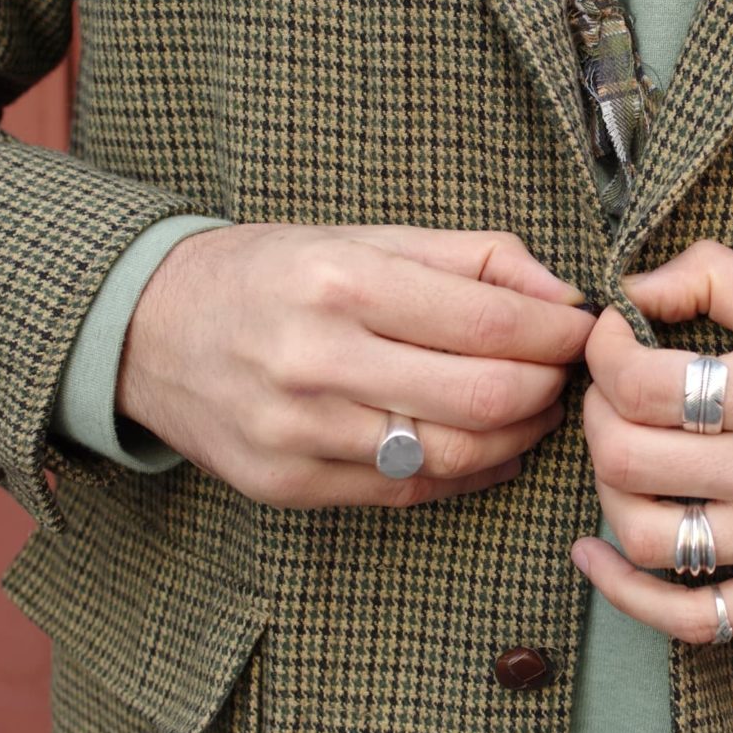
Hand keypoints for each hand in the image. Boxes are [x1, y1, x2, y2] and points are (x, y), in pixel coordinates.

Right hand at [118, 223, 594, 508]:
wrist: (148, 329)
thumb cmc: (271, 274)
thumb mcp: (363, 238)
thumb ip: (473, 258)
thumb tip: (566, 295)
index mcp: (339, 282)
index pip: (489, 320)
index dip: (558, 333)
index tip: (584, 330)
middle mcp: (315, 360)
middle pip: (482, 396)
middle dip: (549, 388)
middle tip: (565, 374)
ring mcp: (297, 434)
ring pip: (452, 456)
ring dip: (519, 436)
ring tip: (535, 408)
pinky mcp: (286, 486)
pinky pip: (407, 494)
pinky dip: (468, 473)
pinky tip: (490, 447)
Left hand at [572, 241, 732, 641]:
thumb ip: (717, 278)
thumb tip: (633, 288)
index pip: (643, 383)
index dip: (603, 354)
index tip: (612, 339)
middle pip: (629, 459)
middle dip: (594, 417)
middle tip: (609, 395)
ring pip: (648, 538)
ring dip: (607, 495)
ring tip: (620, 462)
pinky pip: (695, 619)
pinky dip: (628, 595)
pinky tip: (597, 557)